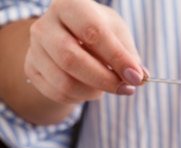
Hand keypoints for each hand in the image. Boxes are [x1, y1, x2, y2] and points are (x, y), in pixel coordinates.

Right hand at [24, 0, 143, 103]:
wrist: (71, 36)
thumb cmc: (100, 32)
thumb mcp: (118, 34)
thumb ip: (129, 55)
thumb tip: (141, 76)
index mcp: (70, 5)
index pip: (92, 32)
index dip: (117, 58)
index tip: (136, 77)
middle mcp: (45, 23)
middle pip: (71, 59)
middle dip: (105, 80)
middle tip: (127, 88)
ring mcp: (34, 47)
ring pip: (64, 82)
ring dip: (94, 92)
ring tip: (109, 86)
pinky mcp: (31, 68)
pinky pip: (58, 93)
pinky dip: (81, 98)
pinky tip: (91, 89)